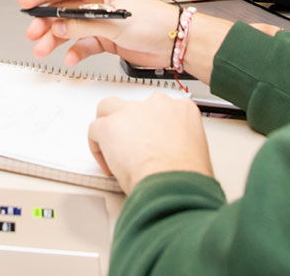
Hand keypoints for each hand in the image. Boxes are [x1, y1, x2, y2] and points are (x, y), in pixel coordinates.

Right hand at [19, 0, 178, 68]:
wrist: (175, 43)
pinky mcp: (108, 37)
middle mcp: (102, 1)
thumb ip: (84, 24)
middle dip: (47, 21)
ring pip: (72, 27)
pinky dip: (75, 50)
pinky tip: (70, 58)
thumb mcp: (115, 22)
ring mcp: (104, 20)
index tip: (28, 2)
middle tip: (33, 32)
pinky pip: (84, 43)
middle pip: (66, 9)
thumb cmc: (156, 23)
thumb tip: (60, 26)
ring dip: (57, 38)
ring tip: (43, 49)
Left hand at [89, 93, 212, 193]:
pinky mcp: (110, 125)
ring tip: (111, 147)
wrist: (173, 184)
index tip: (151, 142)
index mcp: (181, 110)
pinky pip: (95, 130)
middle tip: (131, 146)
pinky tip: (106, 164)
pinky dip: (97, 147)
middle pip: (136, 107)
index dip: (153, 127)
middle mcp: (157, 105)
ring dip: (109, 125)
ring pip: (110, 108)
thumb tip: (166, 156)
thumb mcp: (194, 151)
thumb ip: (178, 144)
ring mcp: (132, 112)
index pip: (163, 109)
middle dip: (131, 123)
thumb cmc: (185, 177)